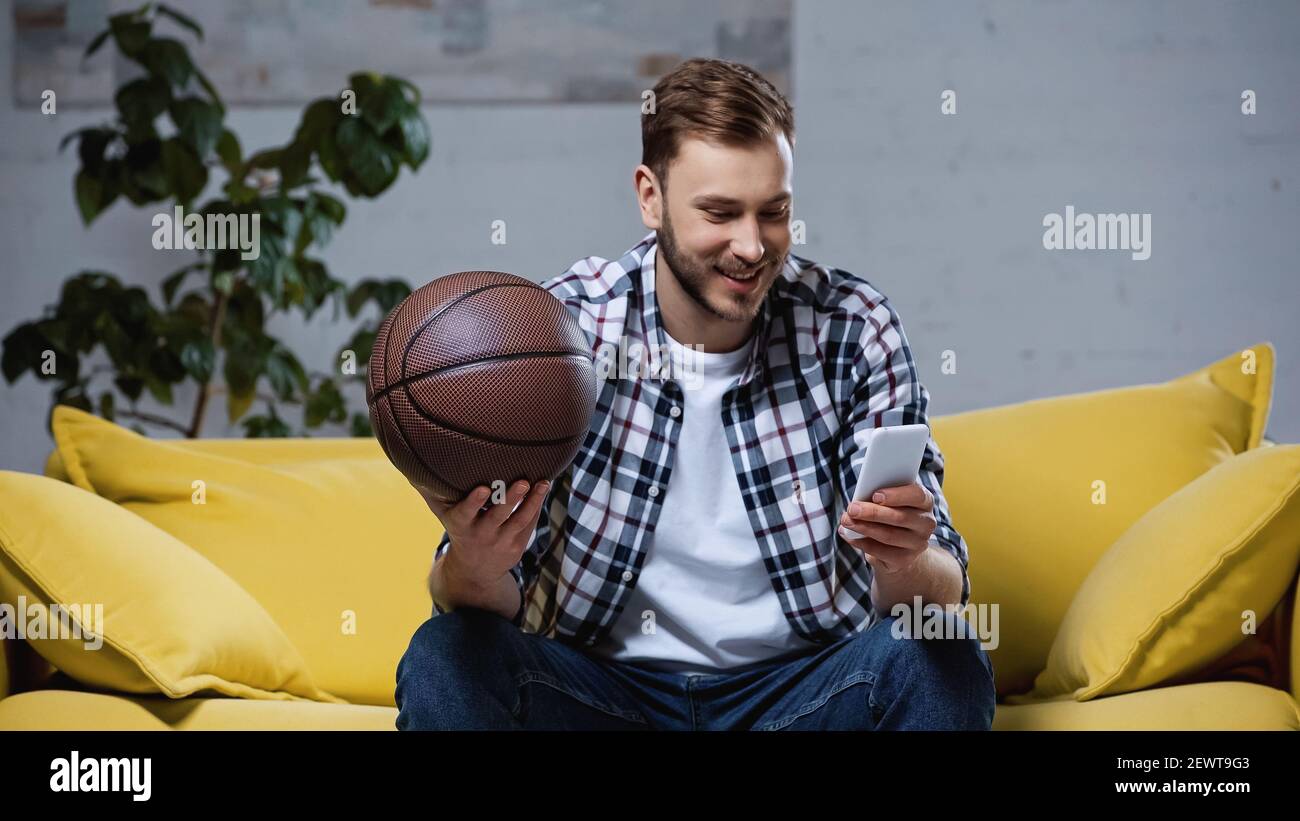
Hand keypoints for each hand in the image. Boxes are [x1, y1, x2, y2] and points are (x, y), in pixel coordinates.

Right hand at [418, 480, 548, 591]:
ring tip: (542, 483)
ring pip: (519, 520)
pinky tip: (544, 488)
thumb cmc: (458, 529)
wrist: (474, 571)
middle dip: (510, 498)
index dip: (474, 502)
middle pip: (498, 516)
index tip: (483, 488)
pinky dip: (537, 506)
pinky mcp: (518, 545)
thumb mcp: (442, 515)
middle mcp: (482, 534)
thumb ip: (432, 492)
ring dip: (532, 501)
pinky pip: (529, 524)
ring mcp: (502, 541)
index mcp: (461, 525)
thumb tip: (414, 465)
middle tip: (522, 481)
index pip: (466, 513)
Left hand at [838, 481, 936, 575]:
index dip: (897, 495)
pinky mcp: (905, 559)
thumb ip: (878, 496)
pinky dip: (862, 543)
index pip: (917, 495)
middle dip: (873, 512)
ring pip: (889, 535)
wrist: (898, 545)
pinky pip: (881, 552)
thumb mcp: (887, 500)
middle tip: (852, 509)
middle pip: (900, 517)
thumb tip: (858, 501)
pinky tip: (850, 536)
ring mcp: (917, 544)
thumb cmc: (889, 513)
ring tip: (846, 521)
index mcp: (924, 502)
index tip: (875, 495)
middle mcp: (925, 523)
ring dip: (864, 528)